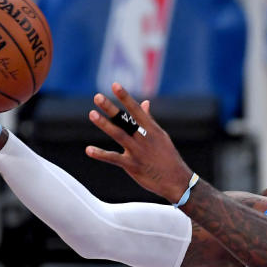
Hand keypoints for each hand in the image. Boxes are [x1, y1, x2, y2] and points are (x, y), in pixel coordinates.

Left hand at [85, 82, 192, 202]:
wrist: (177, 181)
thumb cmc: (168, 158)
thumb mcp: (161, 136)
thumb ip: (149, 120)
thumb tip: (144, 103)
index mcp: (152, 130)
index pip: (136, 110)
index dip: (125, 98)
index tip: (115, 85)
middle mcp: (144, 138)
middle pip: (125, 120)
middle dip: (111, 108)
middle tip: (97, 97)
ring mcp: (138, 152)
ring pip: (119, 135)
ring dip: (105, 124)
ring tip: (92, 114)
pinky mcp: (133, 166)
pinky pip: (114, 158)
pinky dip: (101, 154)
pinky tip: (89, 150)